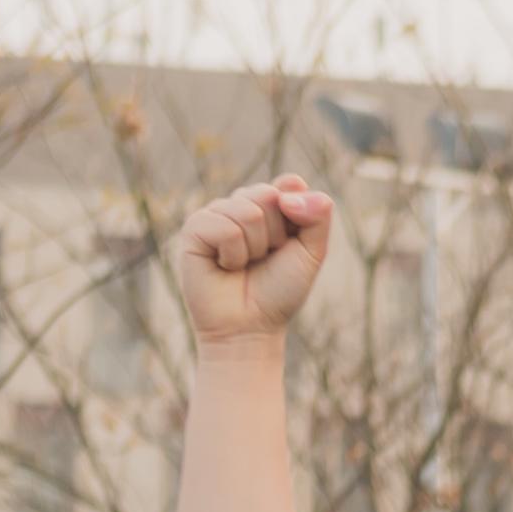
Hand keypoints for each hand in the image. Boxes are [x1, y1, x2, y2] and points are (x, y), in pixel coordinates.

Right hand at [175, 175, 331, 346]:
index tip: (289, 244)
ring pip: (248, 212)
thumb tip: (294, 183)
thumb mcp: (311, 253)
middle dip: (276, 235)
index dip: (297, 215)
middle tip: (265, 259)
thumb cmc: (279, 292)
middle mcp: (240, 204)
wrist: (250, 328)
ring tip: (244, 265)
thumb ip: (318, 216)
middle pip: (269, 195)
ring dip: (255, 248)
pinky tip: (224, 266)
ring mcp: (215, 214)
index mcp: (268, 205)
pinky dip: (233, 254)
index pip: (289, 185)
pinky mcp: (194, 228)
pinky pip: (225, 227)